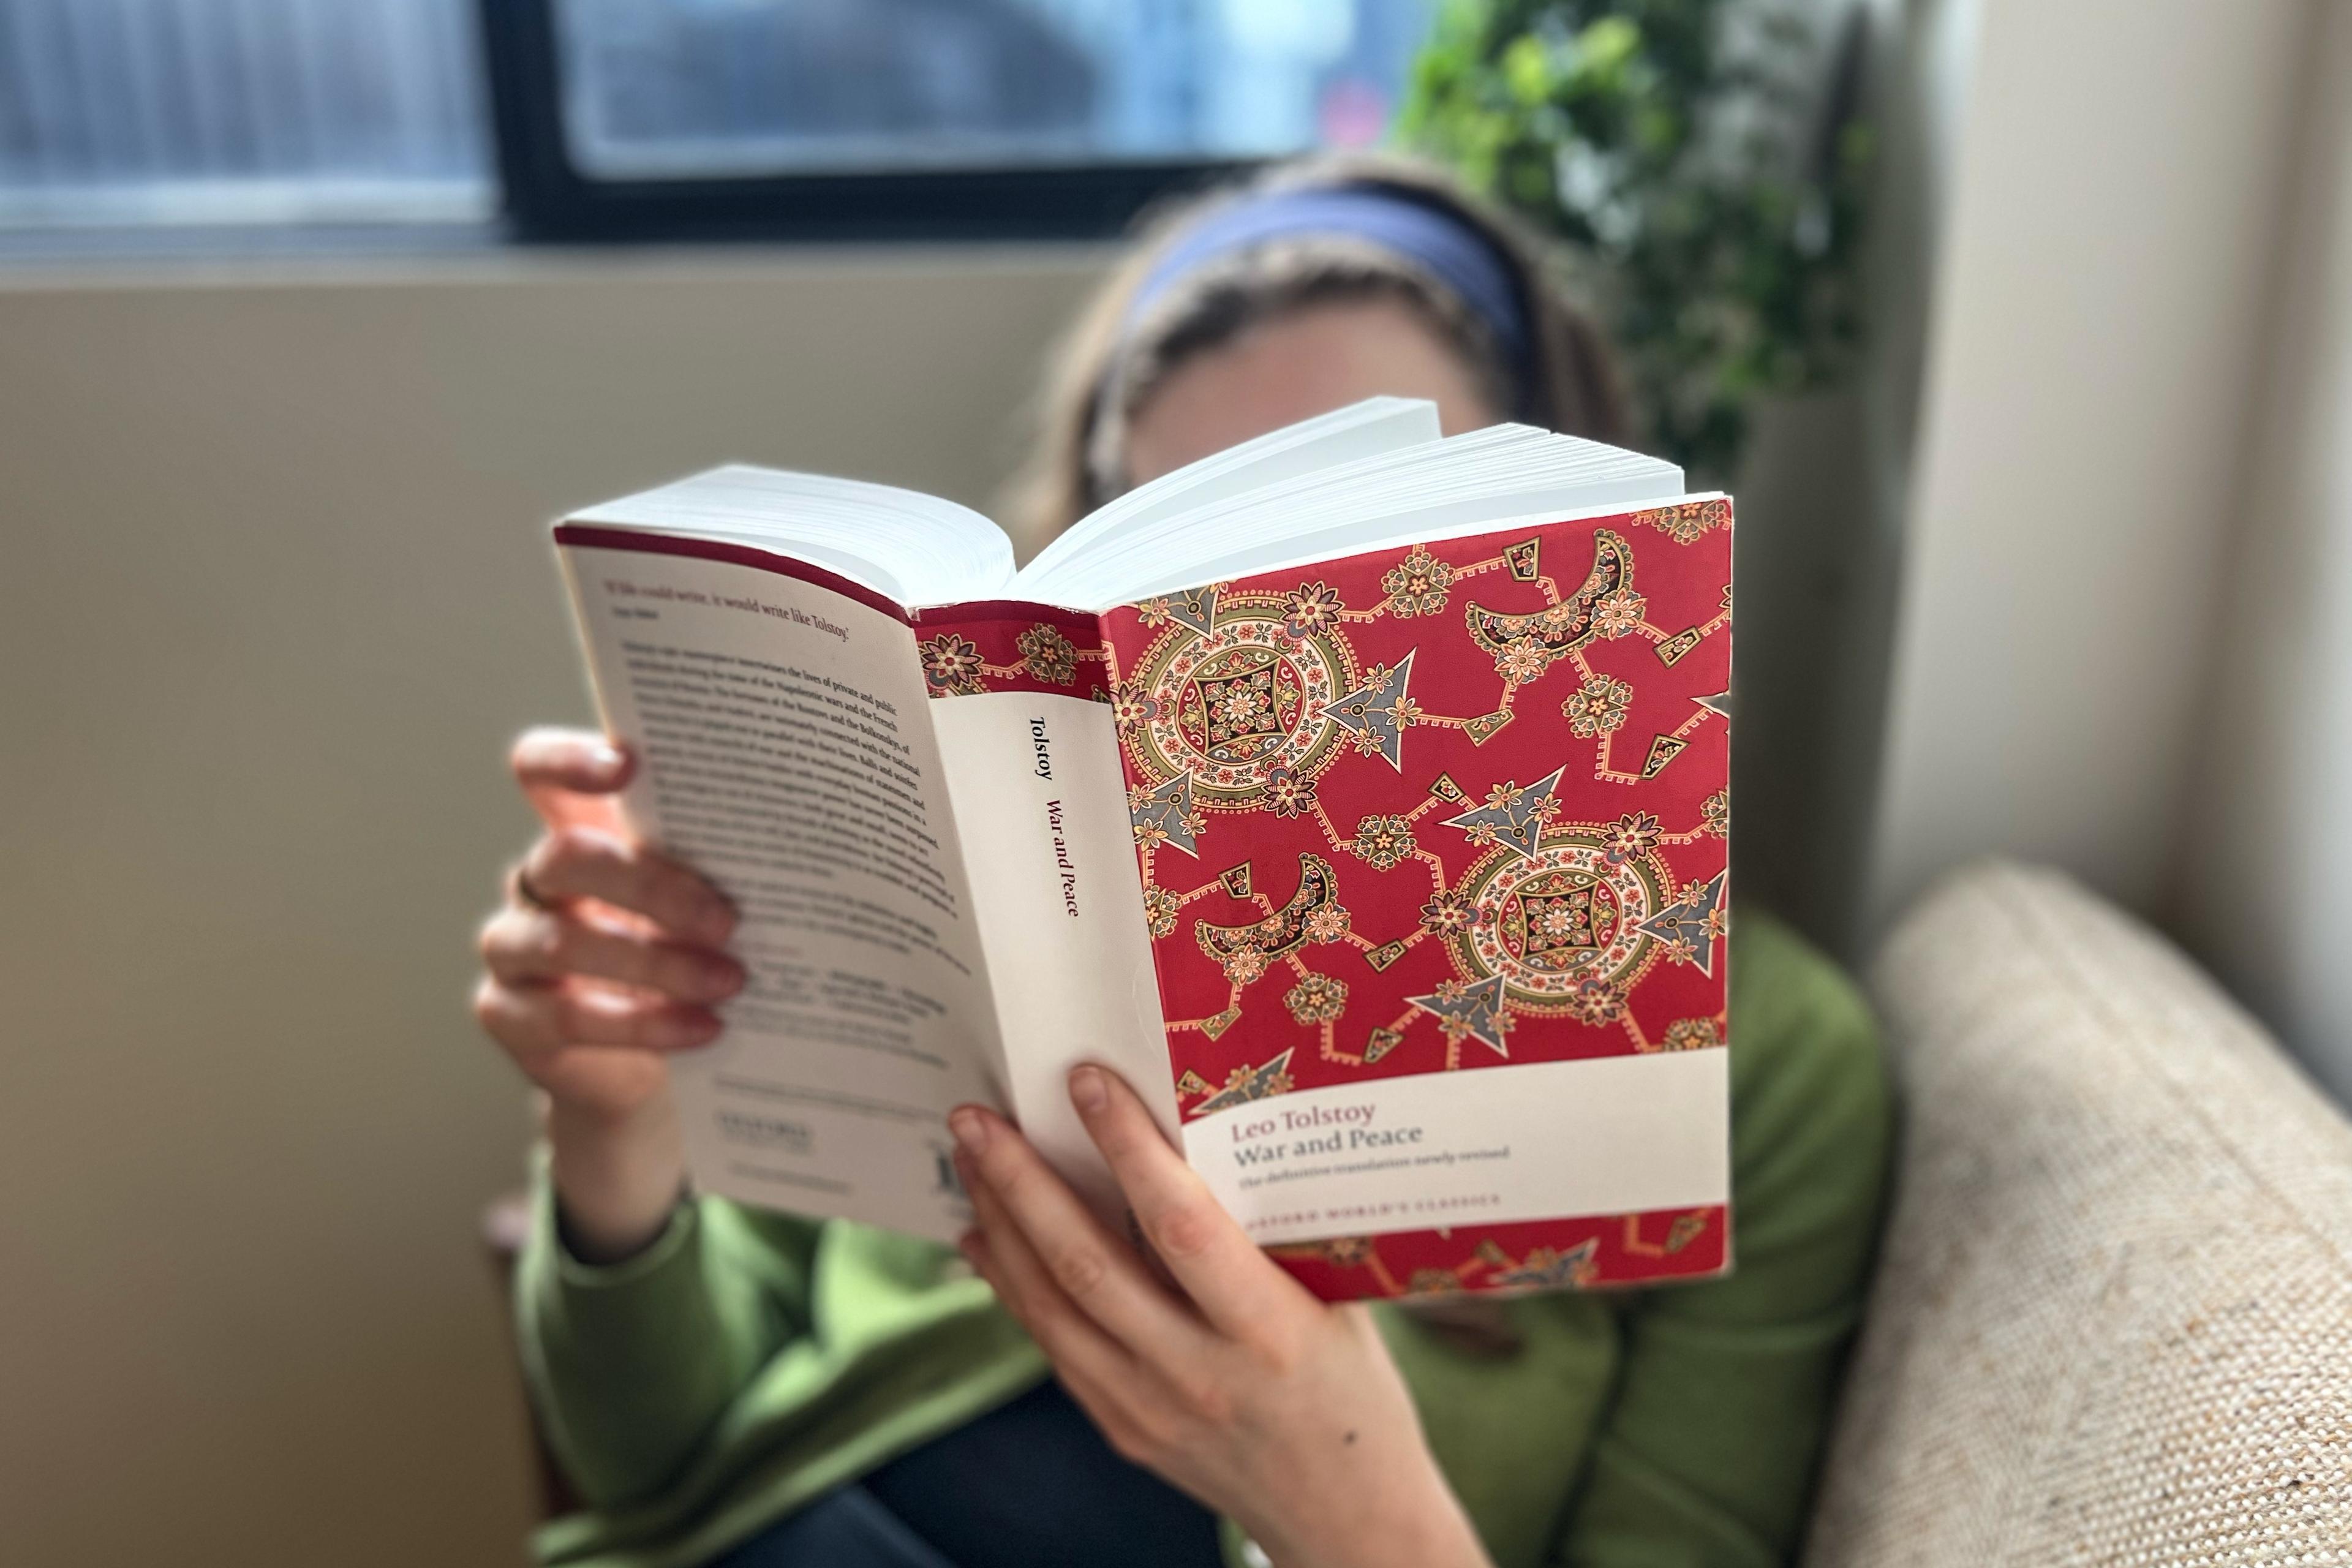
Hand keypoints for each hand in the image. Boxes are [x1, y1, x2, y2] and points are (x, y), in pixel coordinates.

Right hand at [473, 727, 741, 1258]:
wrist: (655, 1069)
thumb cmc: (698, 956)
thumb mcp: (715, 900)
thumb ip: (732, 862)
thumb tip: (827, 838)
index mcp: (581, 829)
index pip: (539, 769)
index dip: (568, 759)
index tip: (628, 765)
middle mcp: (539, 881)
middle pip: (567, 857)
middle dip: (652, 886)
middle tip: (730, 919)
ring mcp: (515, 948)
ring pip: (565, 940)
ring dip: (657, 962)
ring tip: (731, 981)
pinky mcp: (514, 1017)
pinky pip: (566, 1015)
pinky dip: (642, 1024)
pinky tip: (705, 1028)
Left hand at [950, 1068, 1490, 1567]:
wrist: (1347, 1516)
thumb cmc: (1352, 1388)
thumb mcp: (1335, 1302)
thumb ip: (1268, 1235)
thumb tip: (1197, 1131)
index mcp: (1269, 1331)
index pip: (1181, 1226)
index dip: (1128, 1149)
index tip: (1085, 1082)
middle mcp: (1200, 1374)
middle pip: (1086, 1265)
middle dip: (1022, 1183)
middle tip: (977, 1118)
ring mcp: (1151, 1410)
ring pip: (1052, 1307)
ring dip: (1002, 1225)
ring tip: (969, 1158)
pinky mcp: (1124, 1431)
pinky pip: (1054, 1347)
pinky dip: (1012, 1286)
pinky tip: (987, 1237)